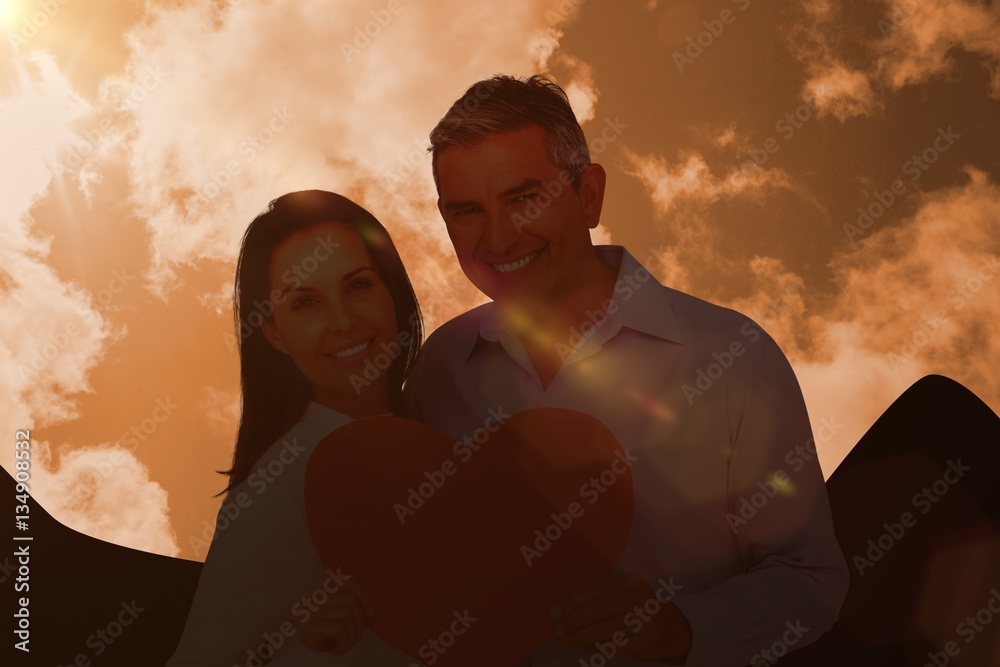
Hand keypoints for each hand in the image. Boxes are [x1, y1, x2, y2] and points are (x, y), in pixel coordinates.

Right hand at [299, 579, 373, 655]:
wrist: (307, 658)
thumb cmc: (327, 637)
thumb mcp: (342, 618)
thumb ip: (354, 609)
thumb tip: (369, 612)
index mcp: (323, 592)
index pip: (346, 581)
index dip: (363, 595)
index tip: (369, 613)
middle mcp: (315, 597)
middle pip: (350, 599)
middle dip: (360, 621)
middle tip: (357, 637)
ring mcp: (310, 610)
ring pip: (346, 614)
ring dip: (352, 634)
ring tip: (347, 644)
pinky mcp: (308, 625)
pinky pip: (339, 629)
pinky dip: (344, 642)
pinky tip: (337, 649)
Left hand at [551, 574, 691, 661]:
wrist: (674, 629)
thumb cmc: (639, 610)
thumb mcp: (624, 595)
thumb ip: (598, 599)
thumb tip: (563, 612)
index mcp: (630, 582)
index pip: (595, 590)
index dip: (571, 602)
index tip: (555, 613)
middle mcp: (639, 598)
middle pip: (597, 609)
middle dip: (573, 621)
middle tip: (558, 630)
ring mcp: (644, 620)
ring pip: (603, 629)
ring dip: (579, 637)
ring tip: (566, 642)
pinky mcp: (646, 642)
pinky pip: (613, 646)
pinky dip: (595, 647)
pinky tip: (585, 647)